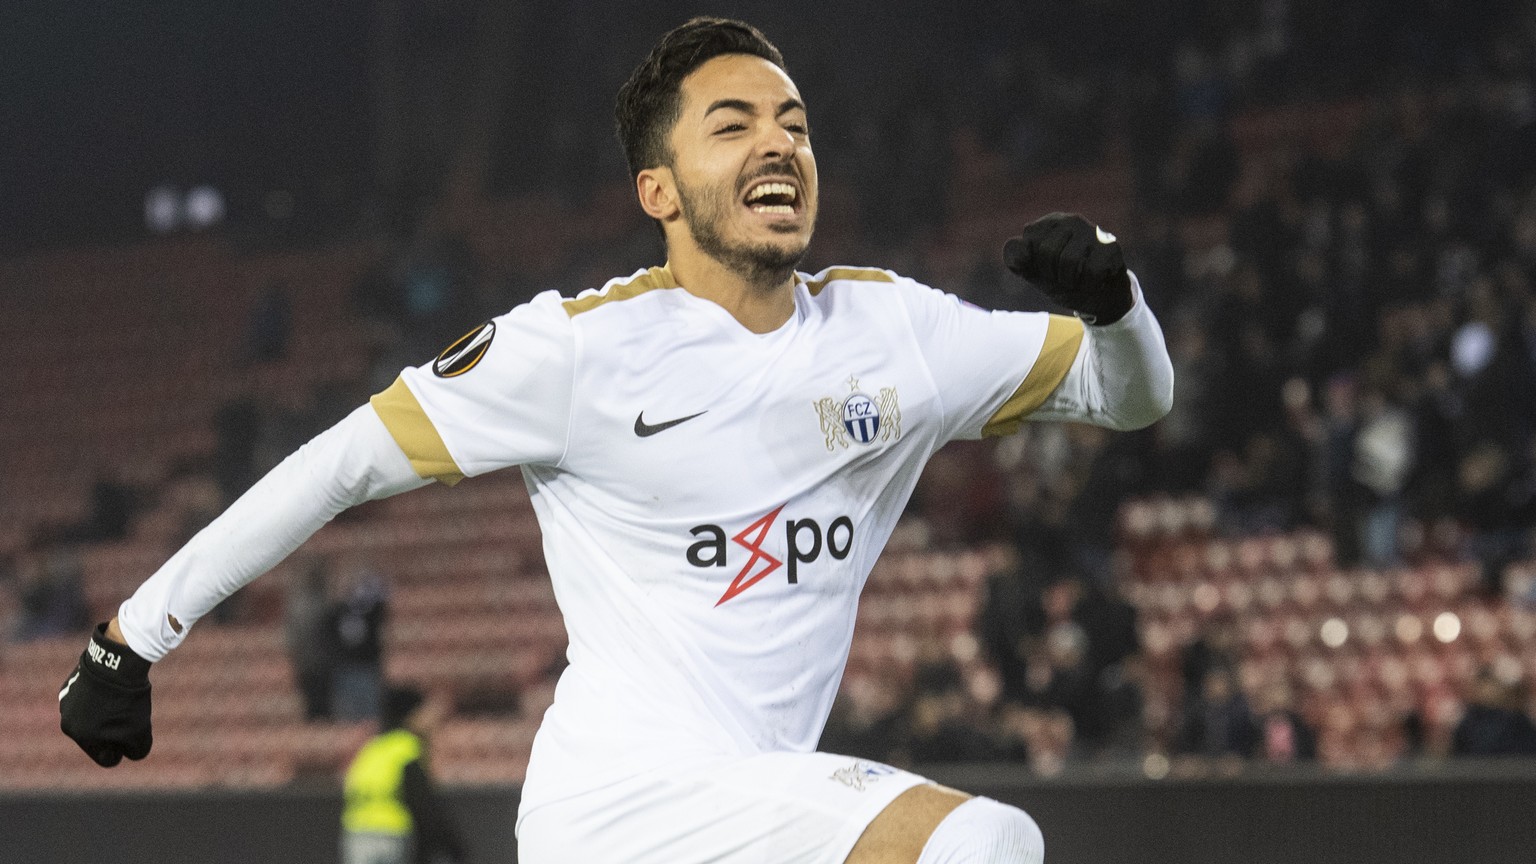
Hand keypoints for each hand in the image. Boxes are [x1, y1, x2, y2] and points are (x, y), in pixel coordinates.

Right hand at [59, 622, 153, 766]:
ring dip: (105, 714)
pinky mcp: (69, 687)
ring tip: (119, 700)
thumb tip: (129, 753)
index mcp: (82, 737)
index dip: (123, 752)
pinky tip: (109, 688)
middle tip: (128, 716)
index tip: (132, 740)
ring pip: (91, 718)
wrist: (117, 663)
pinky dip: (99, 697)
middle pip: (97, 739)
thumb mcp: (140, 733)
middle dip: (113, 732)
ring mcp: (66, 704)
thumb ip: (136, 751)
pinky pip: (88, 699)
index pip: (106, 758)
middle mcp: (69, 723)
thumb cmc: (128, 701)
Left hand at [1003, 212, 1133, 324]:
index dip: (1034, 264)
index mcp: (1049, 223)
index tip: (1046, 269)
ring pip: (1069, 261)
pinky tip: (1095, 280)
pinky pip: (1091, 271)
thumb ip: (1016, 258)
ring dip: (1070, 281)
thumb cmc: (1063, 280)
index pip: (1028, 242)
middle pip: (1047, 251)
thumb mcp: (1033, 272)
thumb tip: (1022, 251)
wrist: (1098, 299)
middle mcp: (1072, 221)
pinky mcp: (1111, 247)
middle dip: (1052, 274)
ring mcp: (1094, 232)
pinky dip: (1088, 285)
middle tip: (1064, 276)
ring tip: (1078, 278)